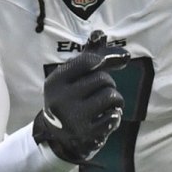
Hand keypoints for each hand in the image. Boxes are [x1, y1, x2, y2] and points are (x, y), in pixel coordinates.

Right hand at [33, 30, 129, 163]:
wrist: (58, 136)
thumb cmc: (69, 98)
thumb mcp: (71, 77)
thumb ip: (87, 56)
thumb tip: (101, 35)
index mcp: (55, 82)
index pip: (89, 62)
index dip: (104, 60)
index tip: (106, 64)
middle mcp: (61, 100)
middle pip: (103, 79)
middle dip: (108, 83)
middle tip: (99, 91)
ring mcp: (74, 119)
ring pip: (111, 96)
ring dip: (115, 99)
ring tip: (106, 104)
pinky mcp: (87, 134)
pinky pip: (115, 116)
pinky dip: (115, 115)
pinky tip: (105, 118)